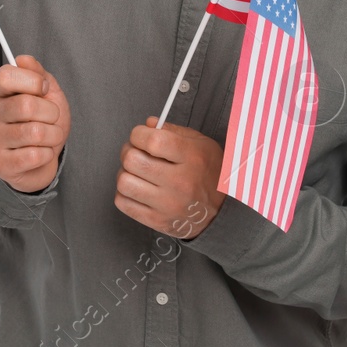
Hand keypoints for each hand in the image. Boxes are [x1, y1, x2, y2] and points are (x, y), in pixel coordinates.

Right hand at [0, 55, 69, 192]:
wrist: (40, 160)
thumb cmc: (43, 122)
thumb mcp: (46, 93)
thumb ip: (37, 73)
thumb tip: (23, 59)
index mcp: (0, 91)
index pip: (6, 76)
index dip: (32, 81)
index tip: (43, 89)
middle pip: (26, 105)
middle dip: (51, 112)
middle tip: (52, 117)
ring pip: (34, 132)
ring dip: (53, 135)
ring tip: (50, 136)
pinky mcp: (1, 163)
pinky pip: (34, 156)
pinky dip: (47, 154)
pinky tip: (41, 153)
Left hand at [115, 117, 225, 239]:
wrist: (222, 212)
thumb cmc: (209, 172)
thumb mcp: (201, 143)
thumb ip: (172, 130)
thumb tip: (147, 125)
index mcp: (191, 158)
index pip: (152, 141)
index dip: (138, 134)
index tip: (140, 135)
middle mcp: (179, 182)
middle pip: (132, 160)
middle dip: (129, 151)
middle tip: (136, 152)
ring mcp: (167, 204)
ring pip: (124, 182)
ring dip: (125, 173)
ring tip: (137, 172)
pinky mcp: (157, 221)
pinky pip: (123, 203)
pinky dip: (124, 193)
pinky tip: (137, 188)